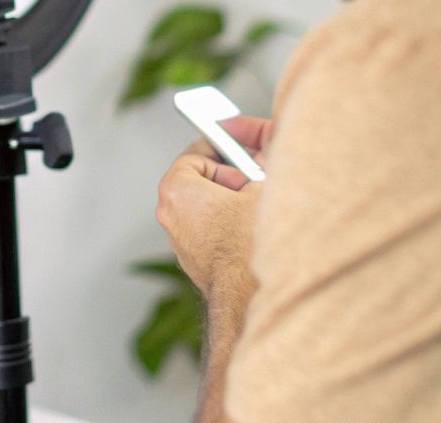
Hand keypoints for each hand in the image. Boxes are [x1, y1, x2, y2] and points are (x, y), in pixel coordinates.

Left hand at [155, 115, 272, 296]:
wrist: (250, 297)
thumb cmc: (251, 243)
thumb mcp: (265, 186)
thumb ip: (263, 158)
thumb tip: (269, 146)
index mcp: (177, 190)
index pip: (197, 152)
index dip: (225, 146)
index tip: (241, 144)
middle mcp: (171, 216)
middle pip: (203, 179)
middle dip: (233, 175)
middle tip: (258, 177)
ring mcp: (182, 242)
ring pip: (210, 207)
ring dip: (235, 202)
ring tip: (260, 206)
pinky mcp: (197, 262)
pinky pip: (214, 231)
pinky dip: (232, 226)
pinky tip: (255, 230)